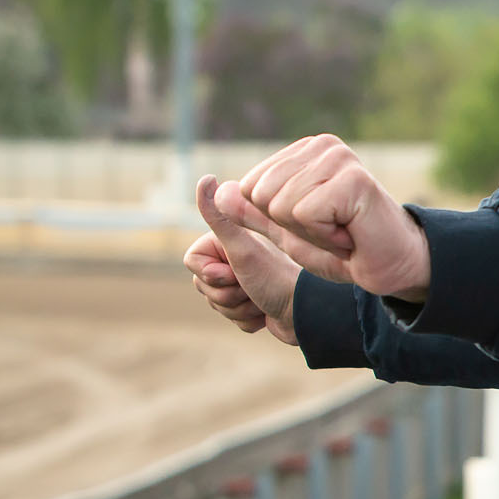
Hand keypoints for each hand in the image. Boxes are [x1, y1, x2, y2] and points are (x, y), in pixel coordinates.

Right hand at [184, 175, 301, 344]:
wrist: (306, 310)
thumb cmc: (274, 278)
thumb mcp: (241, 248)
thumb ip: (219, 216)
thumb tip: (205, 179)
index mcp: (227, 240)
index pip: (192, 262)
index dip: (211, 273)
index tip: (234, 271)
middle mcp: (234, 257)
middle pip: (202, 285)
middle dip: (227, 293)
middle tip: (251, 286)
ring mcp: (243, 281)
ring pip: (216, 304)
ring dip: (240, 308)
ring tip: (261, 298)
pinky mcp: (252, 303)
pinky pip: (233, 319)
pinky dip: (249, 319)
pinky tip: (266, 311)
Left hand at [231, 134, 431, 302]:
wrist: (391, 267)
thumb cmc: (344, 248)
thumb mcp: (287, 232)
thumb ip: (253, 213)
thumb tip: (218, 192)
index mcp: (304, 151)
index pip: (252, 186)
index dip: (277, 220)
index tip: (315, 224)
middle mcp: (321, 146)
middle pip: (263, 195)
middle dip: (292, 228)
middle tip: (331, 230)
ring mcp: (339, 158)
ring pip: (282, 206)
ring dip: (312, 234)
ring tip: (342, 232)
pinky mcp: (353, 179)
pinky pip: (305, 214)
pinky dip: (325, 237)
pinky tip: (351, 234)